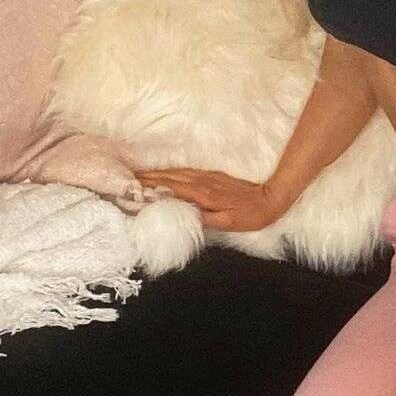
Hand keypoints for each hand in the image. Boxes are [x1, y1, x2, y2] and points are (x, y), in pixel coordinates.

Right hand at [133, 167, 279, 231]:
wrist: (269, 199)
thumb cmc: (249, 215)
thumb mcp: (227, 223)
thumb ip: (204, 218)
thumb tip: (182, 214)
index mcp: (204, 194)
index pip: (172, 188)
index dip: (152, 187)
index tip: (132, 186)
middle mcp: (203, 182)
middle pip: (170, 178)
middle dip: (147, 178)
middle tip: (125, 178)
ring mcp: (207, 177)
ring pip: (177, 174)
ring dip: (157, 174)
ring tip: (137, 175)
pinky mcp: (212, 176)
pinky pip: (186, 173)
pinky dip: (171, 173)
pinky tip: (164, 174)